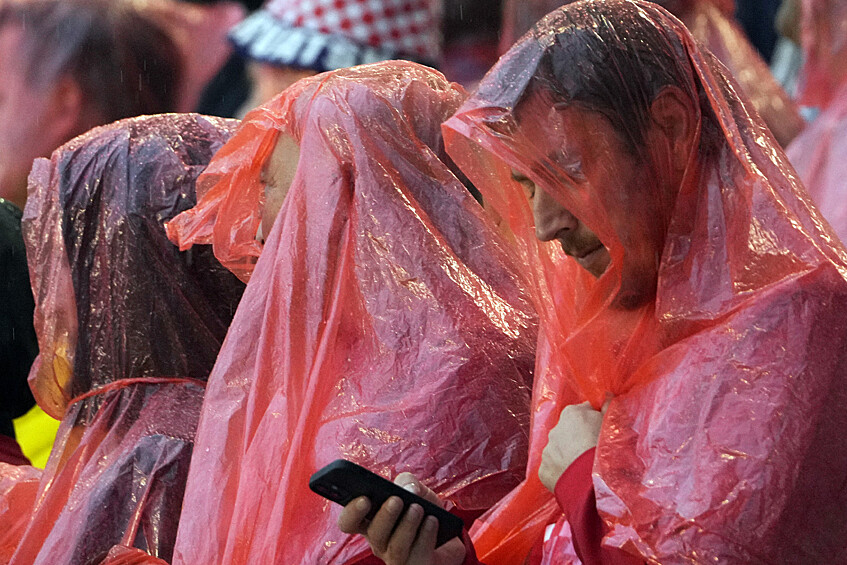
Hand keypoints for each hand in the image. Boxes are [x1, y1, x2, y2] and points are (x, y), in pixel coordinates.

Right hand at [337, 473, 466, 564]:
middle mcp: (379, 542)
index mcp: (371, 521)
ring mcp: (396, 558)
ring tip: (418, 508)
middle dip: (385, 516)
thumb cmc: (425, 513)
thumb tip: (408, 488)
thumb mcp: (417, 491)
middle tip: (396, 499)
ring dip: (407, 524)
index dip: (352, 512)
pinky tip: (432, 521)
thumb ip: (408, 482)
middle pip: (374, 534)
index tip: (364, 499)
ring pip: (395, 547)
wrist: (449, 537)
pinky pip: (416, 556)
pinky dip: (425, 536)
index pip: (349, 522)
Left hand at [538, 398, 610, 491]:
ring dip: (569, 455)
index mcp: (571, 414)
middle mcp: (555, 429)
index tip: (601, 433)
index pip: (583, 413)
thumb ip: (607, 407)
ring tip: (584, 468)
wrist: (591, 481)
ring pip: (559, 450)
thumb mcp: (612, 423)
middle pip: (569, 431)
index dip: (594, 423)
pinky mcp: (543, 469)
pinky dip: (562, 471)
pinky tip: (574, 478)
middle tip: (593, 452)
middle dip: (579, 439)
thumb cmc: (606, 448)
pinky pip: (553, 467)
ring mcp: (547, 450)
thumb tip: (605, 394)